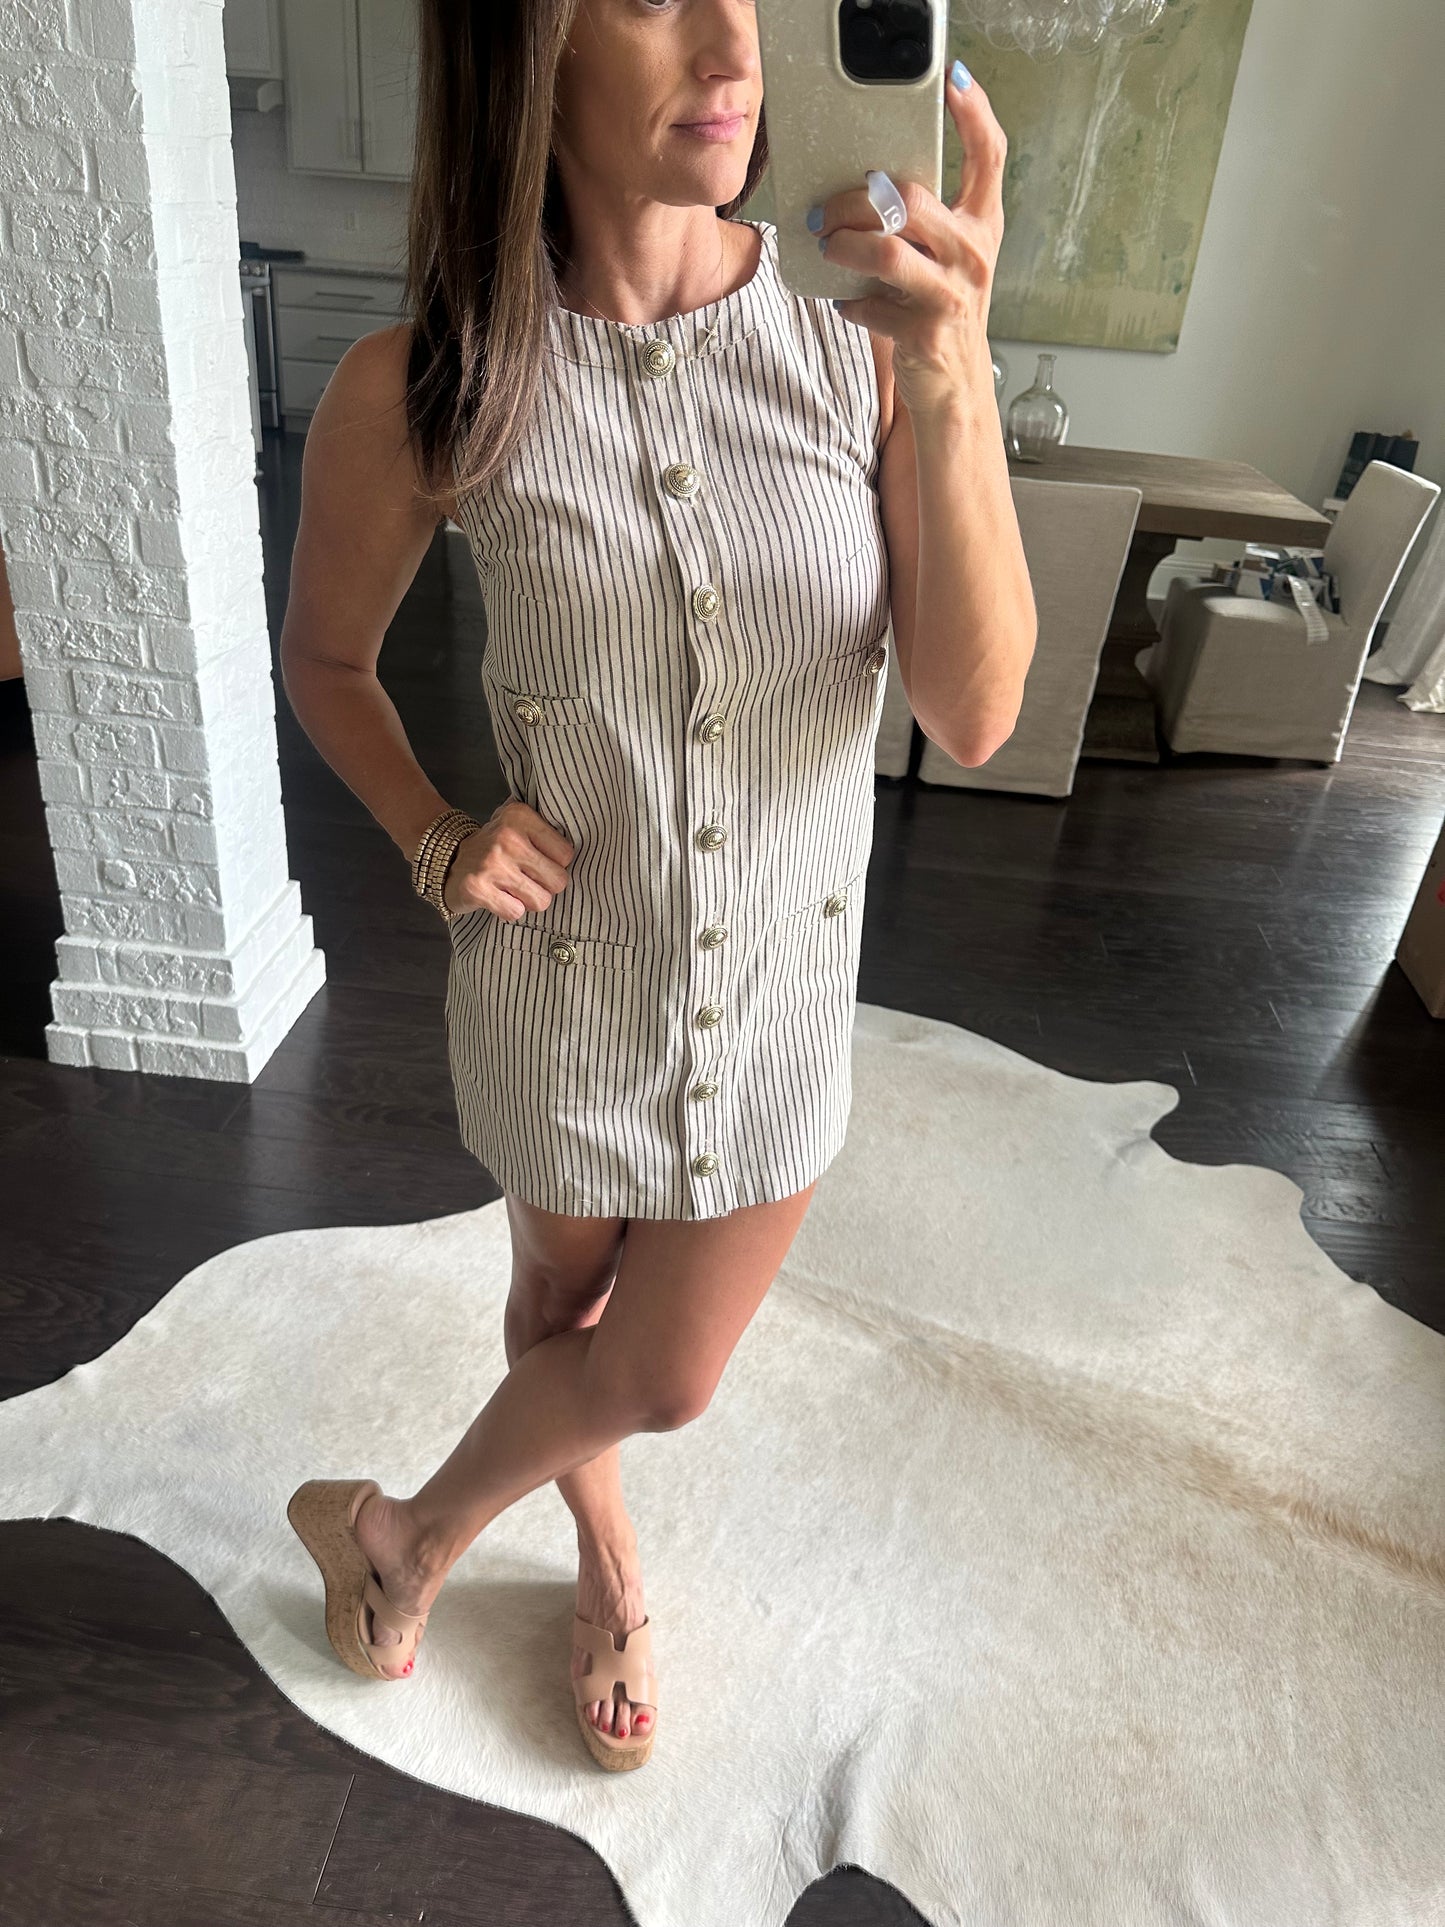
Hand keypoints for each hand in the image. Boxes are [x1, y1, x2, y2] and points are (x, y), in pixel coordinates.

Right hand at [443, 797, 575, 921]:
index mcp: (521, 816)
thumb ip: (547, 827)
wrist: (447, 860)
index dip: (556, 864)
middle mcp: (507, 837)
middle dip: (546, 886)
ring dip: (528, 901)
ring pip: (541, 901)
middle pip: (559, 880)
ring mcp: (491, 864)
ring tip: (513, 888)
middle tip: (527, 879)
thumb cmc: (495, 846)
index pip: (567, 854)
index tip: (539, 861)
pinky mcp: (477, 888)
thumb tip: (587, 837)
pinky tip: (498, 897)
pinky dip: (509, 910)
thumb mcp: (517, 824)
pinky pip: (516, 913)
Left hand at [815, 61, 1005, 418]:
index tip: (952, 79)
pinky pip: (871, 305)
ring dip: (843, 245)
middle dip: (855, 199)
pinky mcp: (925, 332)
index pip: (988, 157)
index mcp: (981, 226)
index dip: (973, 113)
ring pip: (886, 250)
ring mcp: (952, 294)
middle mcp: (973, 255)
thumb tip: (865, 186)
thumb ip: (921, 222)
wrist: (956, 391)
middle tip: (825, 211)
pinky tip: (846, 303)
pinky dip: (850, 304)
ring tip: (826, 247)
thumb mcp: (945, 260)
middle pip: (911, 200)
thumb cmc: (941, 314)